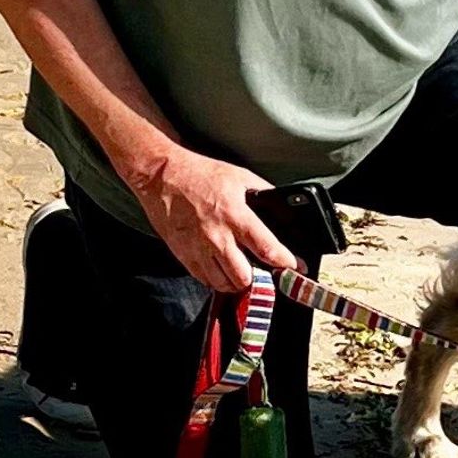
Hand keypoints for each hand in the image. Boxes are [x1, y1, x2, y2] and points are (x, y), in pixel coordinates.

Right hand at [132, 146, 299, 293]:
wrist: (161, 177)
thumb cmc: (199, 174)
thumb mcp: (239, 176)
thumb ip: (262, 192)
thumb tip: (280, 205)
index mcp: (235, 216)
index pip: (267, 249)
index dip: (285, 262)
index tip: (296, 267)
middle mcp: (218, 237)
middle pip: (244, 277)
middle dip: (259, 277)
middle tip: (264, 270)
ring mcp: (199, 249)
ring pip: (224, 284)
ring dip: (237, 281)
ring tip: (243, 271)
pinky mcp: (184, 256)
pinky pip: (205, 280)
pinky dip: (217, 279)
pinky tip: (221, 269)